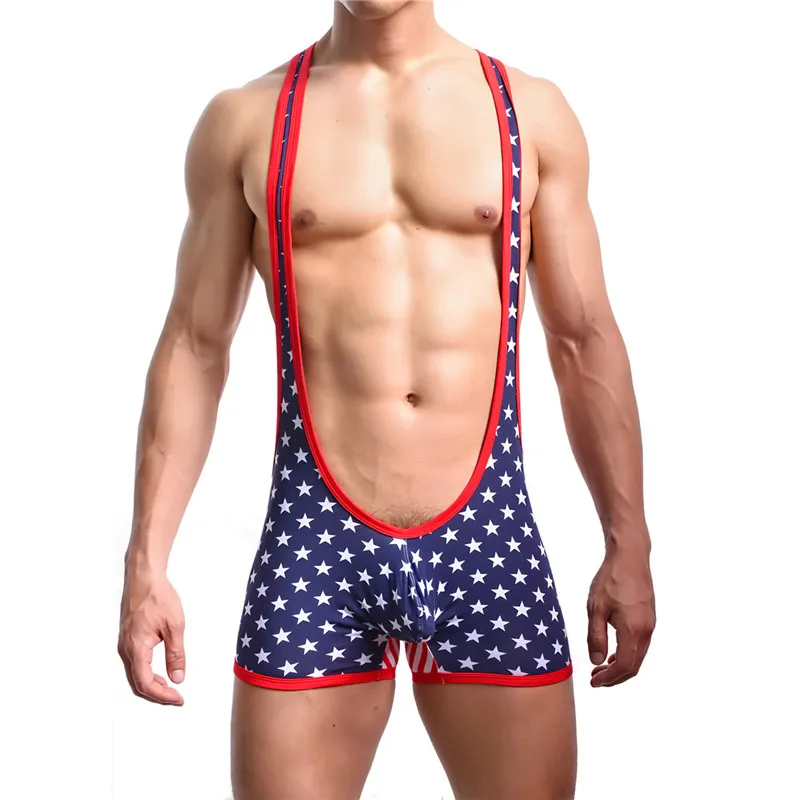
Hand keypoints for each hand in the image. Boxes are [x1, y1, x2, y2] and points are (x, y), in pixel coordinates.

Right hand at [118, 564, 185, 704]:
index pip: (146, 683)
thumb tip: (178, 677)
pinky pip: (134, 663)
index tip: (178, 698)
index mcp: (136, 648)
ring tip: (171, 686)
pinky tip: (160, 671)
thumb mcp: (174, 626)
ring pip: (135, 674)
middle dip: (157, 694)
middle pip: (138, 683)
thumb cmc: (158, 596)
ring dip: (152, 684)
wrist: (144, 577)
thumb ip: (176, 654)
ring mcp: (124, 644)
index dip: (162, 695)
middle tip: (176, 697)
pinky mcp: (128, 638)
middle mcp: (125, 649)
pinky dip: (147, 673)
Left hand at [587, 545, 654, 686]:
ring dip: (620, 665)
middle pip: (634, 666)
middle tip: (595, 678)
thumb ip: (596, 637)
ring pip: (638, 655)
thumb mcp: (596, 608)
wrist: (630, 556)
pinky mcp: (649, 617)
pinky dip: (627, 653)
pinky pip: (640, 644)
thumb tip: (596, 662)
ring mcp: (650, 624)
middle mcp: (647, 630)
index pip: (625, 666)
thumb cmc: (611, 579)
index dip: (609, 679)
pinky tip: (612, 650)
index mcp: (634, 630)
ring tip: (600, 667)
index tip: (594, 682)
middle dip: (615, 676)